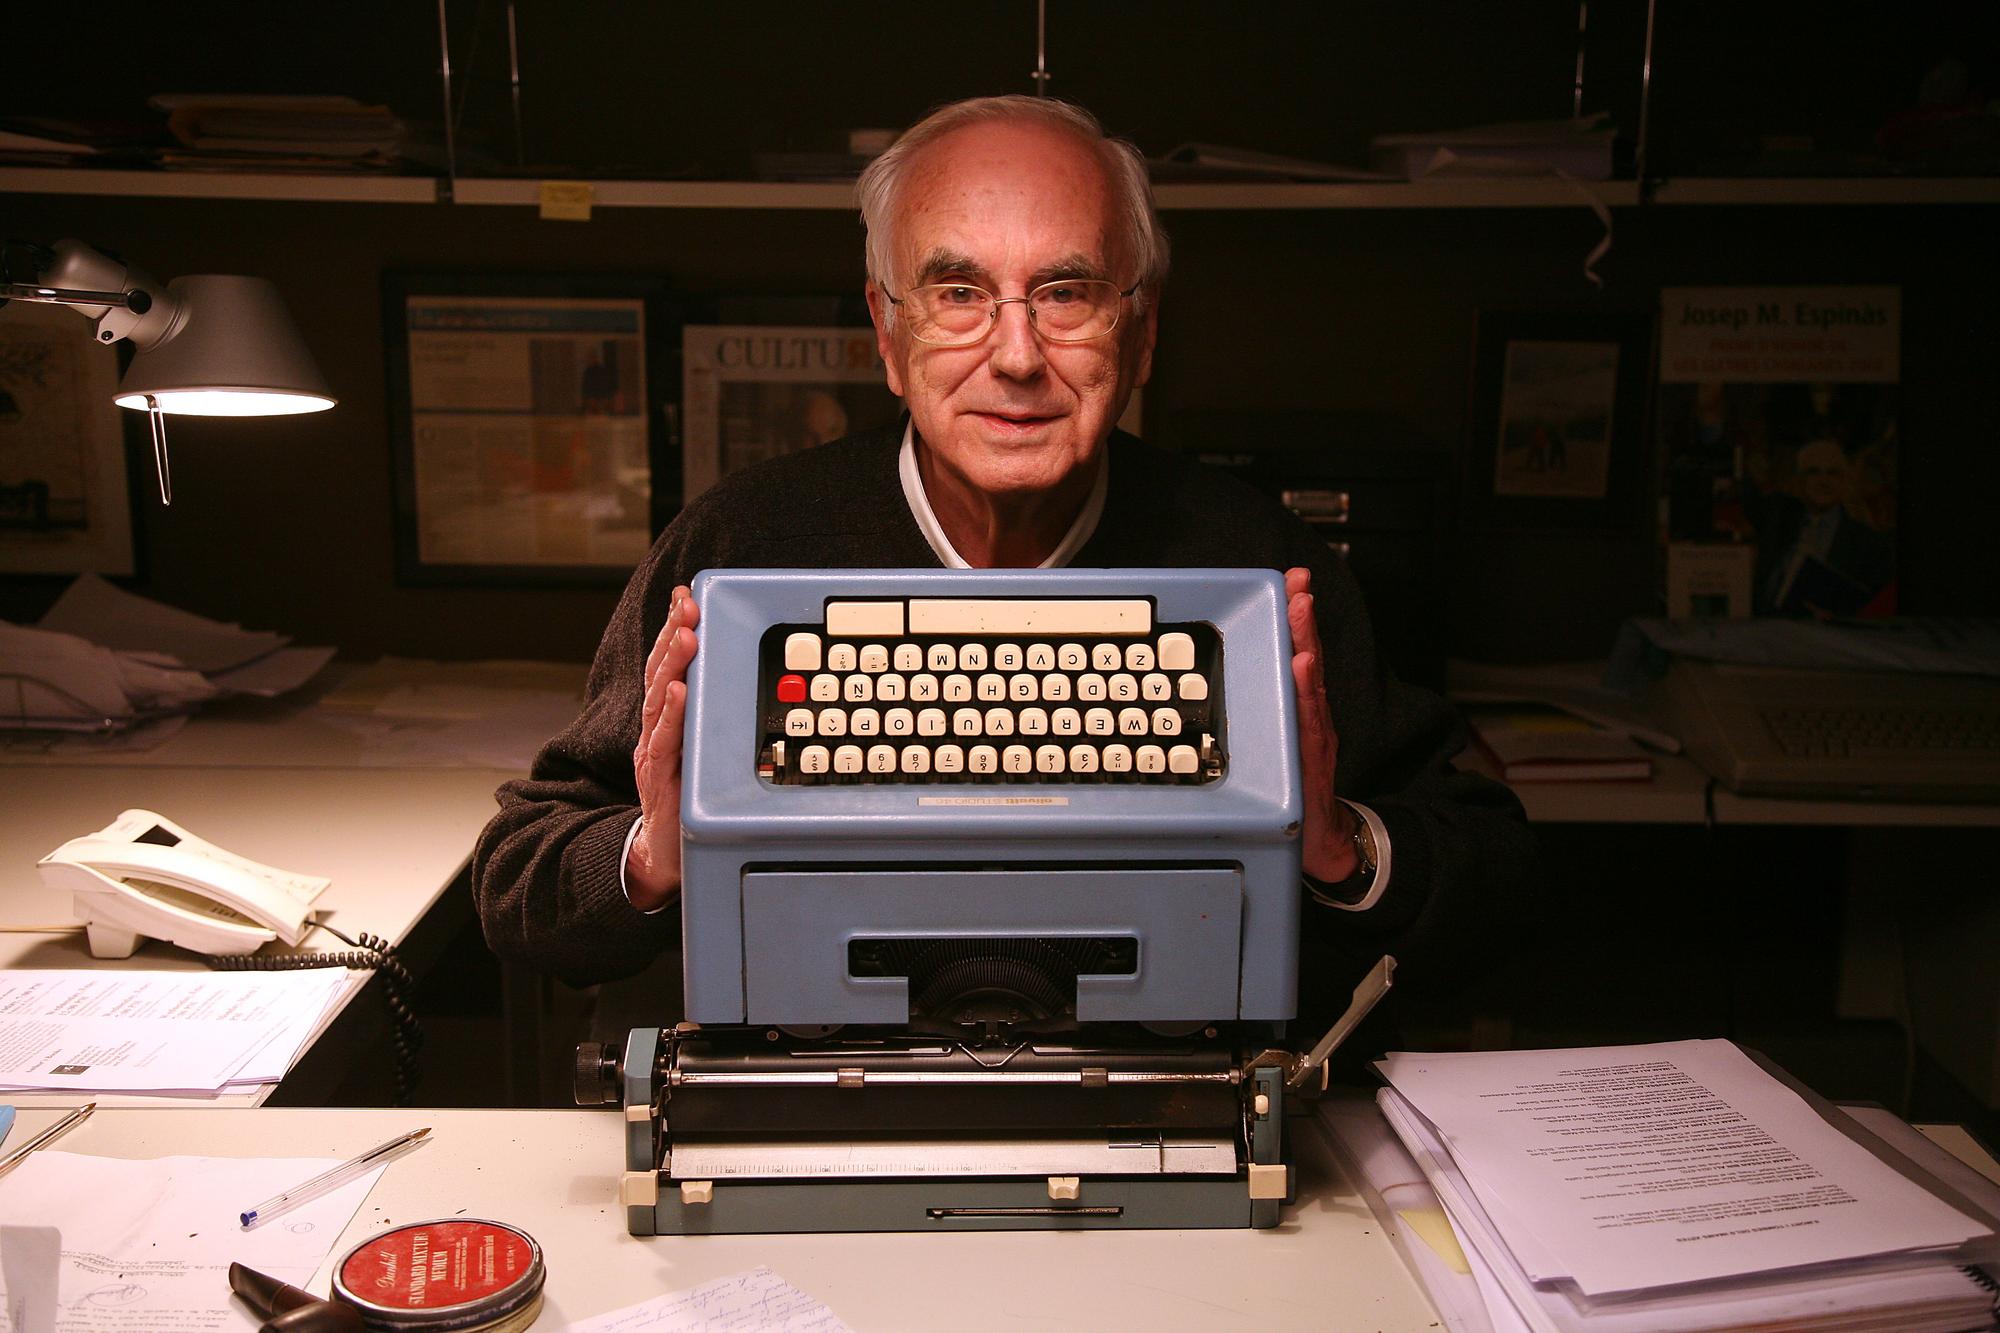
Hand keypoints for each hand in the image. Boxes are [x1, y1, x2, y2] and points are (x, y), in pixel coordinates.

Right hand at [627, 585, 698, 910]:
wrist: (666, 854)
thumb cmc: (686, 799)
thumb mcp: (706, 753)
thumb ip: (718, 722)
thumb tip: (757, 690)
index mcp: (668, 721)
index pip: (669, 666)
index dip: (675, 630)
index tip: (686, 595)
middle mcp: (657, 731)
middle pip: (662, 674)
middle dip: (674, 634)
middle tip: (687, 603)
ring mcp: (656, 754)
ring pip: (661, 701)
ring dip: (674, 664)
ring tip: (686, 634)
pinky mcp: (660, 779)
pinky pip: (666, 743)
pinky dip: (672, 715)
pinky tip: (678, 692)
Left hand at [1285, 567, 1359, 881]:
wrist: (1319, 836)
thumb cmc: (1299, 786)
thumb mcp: (1283, 740)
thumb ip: (1276, 708)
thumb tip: (1256, 677)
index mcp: (1303, 707)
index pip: (1301, 654)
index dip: (1296, 618)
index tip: (1291, 581)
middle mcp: (1312, 713)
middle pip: (1309, 658)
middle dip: (1302, 617)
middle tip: (1297, 581)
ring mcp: (1314, 732)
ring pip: (1310, 681)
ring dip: (1305, 641)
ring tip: (1300, 608)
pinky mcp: (1311, 754)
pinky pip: (1307, 718)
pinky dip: (1306, 691)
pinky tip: (1303, 666)